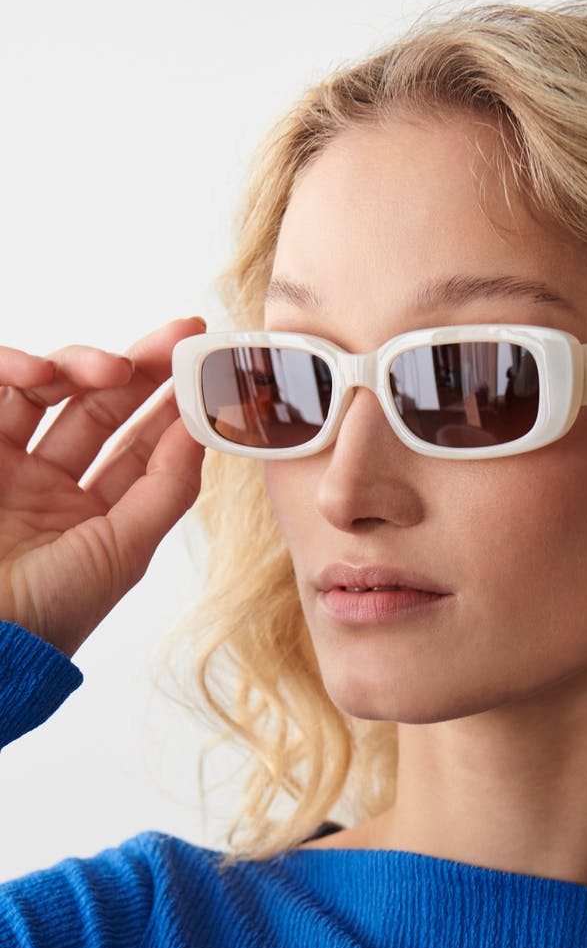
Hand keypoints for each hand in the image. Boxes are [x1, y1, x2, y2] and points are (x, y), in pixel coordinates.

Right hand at [0, 316, 206, 658]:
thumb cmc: (48, 611)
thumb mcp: (122, 549)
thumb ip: (166, 488)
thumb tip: (202, 427)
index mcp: (92, 515)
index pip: (138, 444)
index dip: (171, 403)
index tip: (205, 364)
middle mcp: (49, 484)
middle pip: (99, 406)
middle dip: (140, 366)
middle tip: (177, 336)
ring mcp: (4, 465)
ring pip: (47, 389)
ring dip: (81, 366)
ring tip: (108, 369)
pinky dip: (13, 369)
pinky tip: (39, 374)